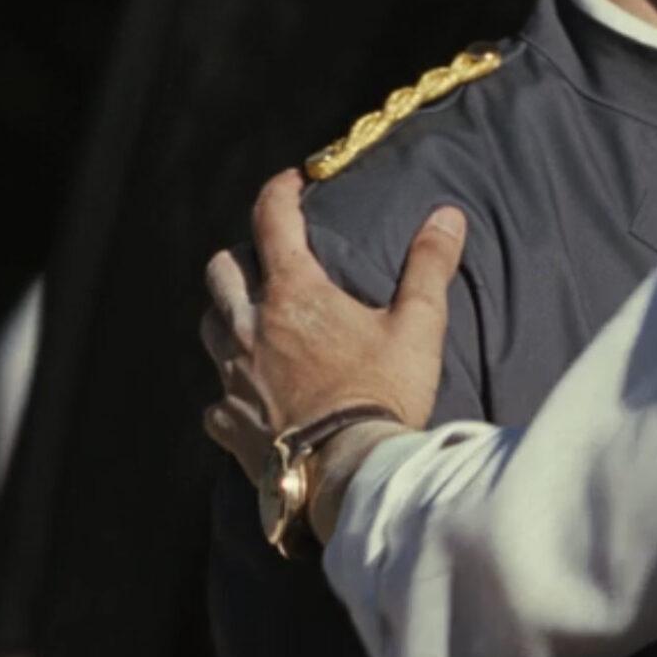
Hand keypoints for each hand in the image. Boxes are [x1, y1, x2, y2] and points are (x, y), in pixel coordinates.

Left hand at [200, 169, 464, 485]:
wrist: (350, 474)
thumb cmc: (383, 395)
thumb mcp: (417, 328)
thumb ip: (428, 268)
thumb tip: (447, 216)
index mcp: (293, 294)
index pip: (272, 219)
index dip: (279, 192)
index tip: (292, 183)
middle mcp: (249, 326)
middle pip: (221, 269)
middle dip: (240, 257)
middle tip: (268, 263)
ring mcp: (231, 375)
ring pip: (209, 327)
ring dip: (226, 317)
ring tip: (254, 325)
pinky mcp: (227, 422)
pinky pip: (216, 398)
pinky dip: (230, 391)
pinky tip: (252, 399)